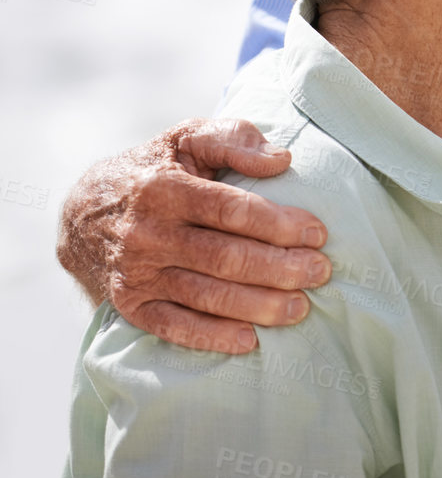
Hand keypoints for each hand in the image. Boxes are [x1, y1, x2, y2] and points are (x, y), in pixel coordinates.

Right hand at [56, 118, 331, 353]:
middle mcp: (148, 234)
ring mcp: (137, 273)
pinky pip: (173, 326)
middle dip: (279, 268)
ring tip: (300, 307)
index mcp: (165, 188)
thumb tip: (280, 161)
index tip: (318, 233)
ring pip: (205, 295)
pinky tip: (249, 340)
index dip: (278, 224)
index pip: (231, 211)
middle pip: (224, 257)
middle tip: (320, 272)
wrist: (85, 212)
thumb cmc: (157, 168)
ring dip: (257, 305)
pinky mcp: (130, 304)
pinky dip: (211, 336)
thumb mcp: (190, 137)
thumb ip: (236, 141)